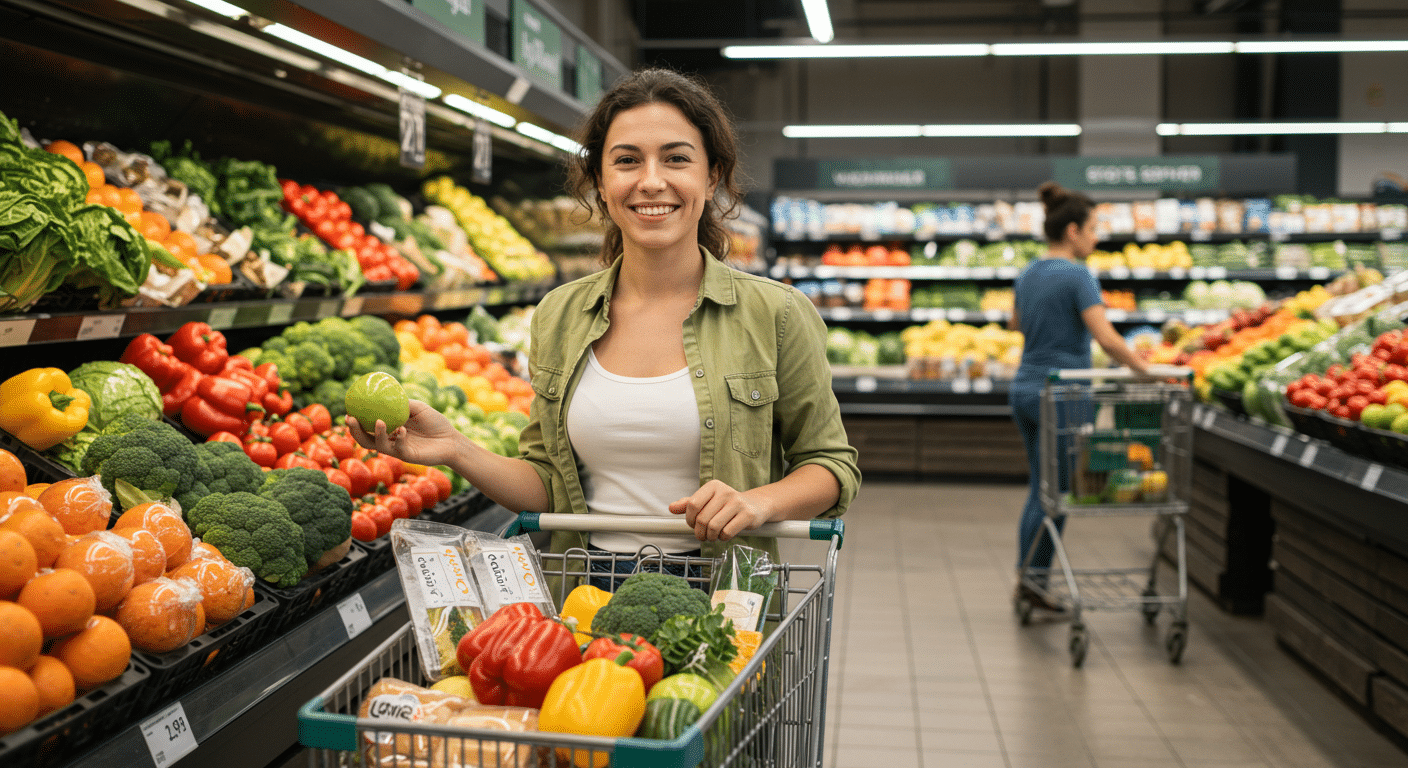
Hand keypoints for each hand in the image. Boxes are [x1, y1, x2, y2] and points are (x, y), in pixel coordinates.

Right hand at [345, 399, 462, 467]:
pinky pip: (399, 448)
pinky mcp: (407, 456)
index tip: (347, 412)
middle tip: (350, 419)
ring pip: (378, 445)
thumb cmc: (436, 423)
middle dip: (355, 431)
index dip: (355, 422)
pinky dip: (399, 438)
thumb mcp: (418, 408)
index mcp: (390, 429)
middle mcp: (390, 440)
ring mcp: (398, 449)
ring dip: (377, 433)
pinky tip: (402, 430)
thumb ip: (404, 403)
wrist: (452, 440)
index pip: (367, 427)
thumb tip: (387, 393)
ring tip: (379, 421)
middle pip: (365, 439)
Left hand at [669, 480, 769, 541]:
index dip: (690, 519)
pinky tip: (725, 534)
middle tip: (703, 535)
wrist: (755, 505)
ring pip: (713, 527)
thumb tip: (672, 508)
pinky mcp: (747, 515)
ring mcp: (737, 503)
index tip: (694, 524)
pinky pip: (727, 532)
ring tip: (713, 535)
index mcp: (713, 486)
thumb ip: (688, 504)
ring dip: (710, 536)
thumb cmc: (727, 504)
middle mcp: (725, 492)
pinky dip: (723, 538)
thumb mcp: (708, 500)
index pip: (692, 504)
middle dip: (700, 532)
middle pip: (702, 519)